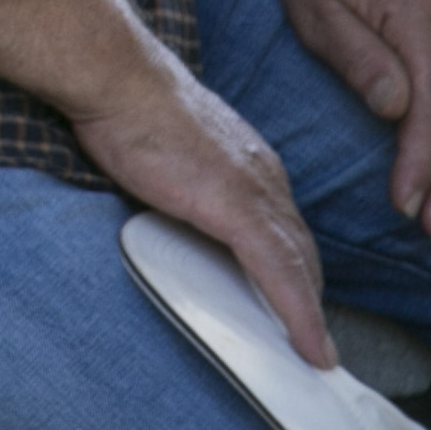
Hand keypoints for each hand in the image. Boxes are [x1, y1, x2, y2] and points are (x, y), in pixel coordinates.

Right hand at [66, 49, 335, 371]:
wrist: (116, 76)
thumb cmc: (125, 103)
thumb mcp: (167, 147)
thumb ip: (183, 178)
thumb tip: (172, 201)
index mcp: (247, 160)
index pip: (284, 222)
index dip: (293, 264)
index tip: (292, 296)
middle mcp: (263, 175)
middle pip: (301, 248)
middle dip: (308, 294)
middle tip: (307, 336)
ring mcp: (256, 191)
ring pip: (301, 266)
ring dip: (310, 313)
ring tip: (314, 353)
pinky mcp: (240, 210)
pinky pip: (283, 275)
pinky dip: (300, 315)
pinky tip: (309, 348)